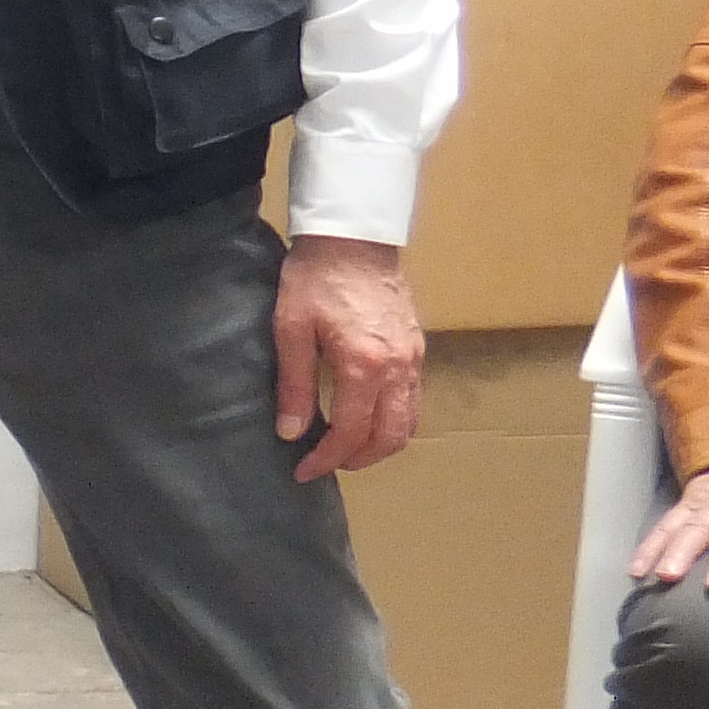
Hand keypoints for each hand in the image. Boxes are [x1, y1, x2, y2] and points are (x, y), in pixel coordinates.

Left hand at [272, 232, 422, 479]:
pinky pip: (413, 399)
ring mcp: (414, 358)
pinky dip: (393, 420)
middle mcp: (398, 368)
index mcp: (365, 365)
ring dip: (380, 444)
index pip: (350, 432)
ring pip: (408, 422)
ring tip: (346, 448)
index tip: (303, 470)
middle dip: (358, 459)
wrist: (353, 237)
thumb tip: (291, 433)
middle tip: (326, 464)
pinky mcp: (417, 347)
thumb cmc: (315, 278)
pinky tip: (366, 417)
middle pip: (390, 437)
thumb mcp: (291, 329)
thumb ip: (293, 384)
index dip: (327, 459)